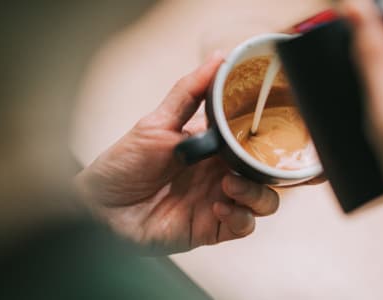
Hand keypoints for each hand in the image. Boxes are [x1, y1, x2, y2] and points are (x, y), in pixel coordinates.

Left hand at [75, 52, 279, 253]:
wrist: (101, 209)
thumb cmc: (124, 164)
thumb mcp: (157, 123)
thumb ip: (189, 93)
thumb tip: (218, 58)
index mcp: (213, 146)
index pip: (253, 139)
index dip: (272, 135)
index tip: (281, 126)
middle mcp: (220, 172)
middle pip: (267, 171)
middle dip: (277, 169)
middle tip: (265, 162)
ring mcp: (219, 199)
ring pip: (264, 199)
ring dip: (257, 193)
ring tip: (229, 185)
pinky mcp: (212, 227)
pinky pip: (244, 225)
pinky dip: (240, 216)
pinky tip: (219, 206)